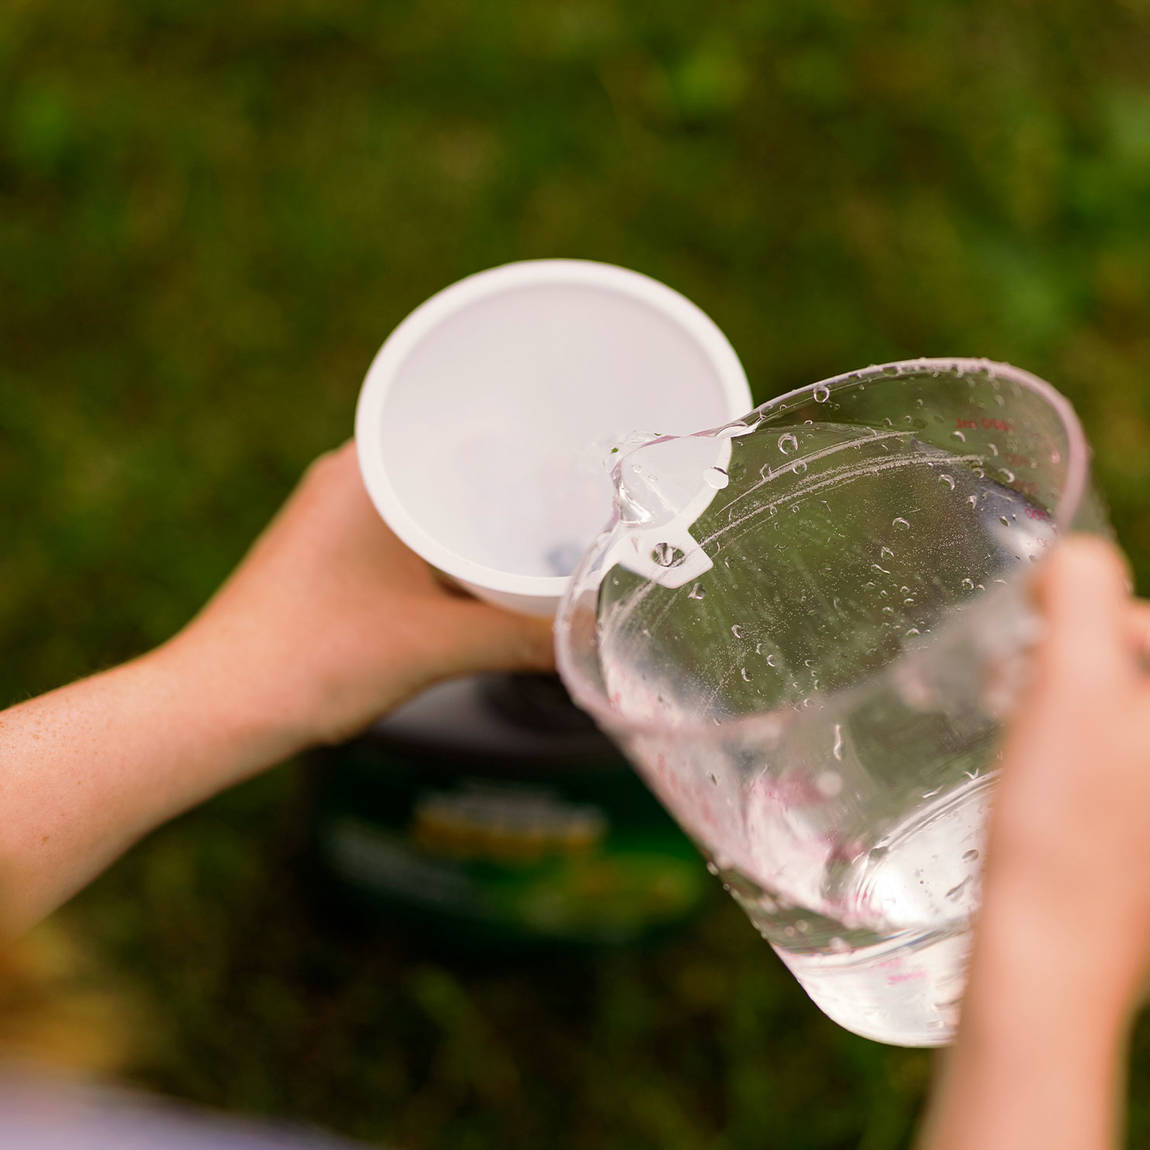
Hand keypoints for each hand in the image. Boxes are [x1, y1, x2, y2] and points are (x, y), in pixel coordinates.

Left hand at [165, 441, 554, 748]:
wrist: (221, 707)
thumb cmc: (312, 659)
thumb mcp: (436, 647)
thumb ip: (523, 638)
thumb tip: (591, 634)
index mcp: (367, 472)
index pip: (462, 427)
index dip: (524, 442)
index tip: (573, 461)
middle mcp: (348, 479)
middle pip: (453, 470)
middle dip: (511, 495)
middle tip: (572, 513)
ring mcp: (335, 517)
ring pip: (429, 509)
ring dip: (475, 532)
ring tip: (540, 550)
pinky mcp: (330, 554)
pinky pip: (407, 538)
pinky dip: (445, 557)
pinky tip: (480, 585)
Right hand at [976, 536, 1149, 1012]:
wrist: (1044, 963)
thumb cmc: (1063, 830)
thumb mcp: (1072, 686)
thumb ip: (1082, 593)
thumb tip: (1071, 561)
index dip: (1098, 620)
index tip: (1039, 658)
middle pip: (1133, 669)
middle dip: (1076, 662)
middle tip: (1020, 697)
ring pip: (1120, 716)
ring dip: (1067, 703)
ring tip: (1019, 737)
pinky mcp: (1139, 840)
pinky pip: (1110, 764)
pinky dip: (1071, 751)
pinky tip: (1032, 781)